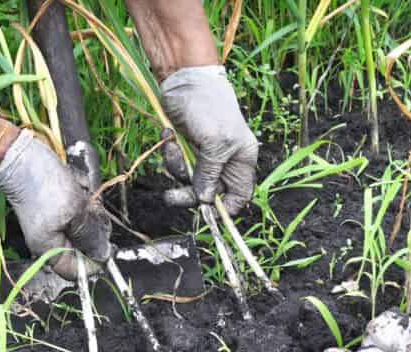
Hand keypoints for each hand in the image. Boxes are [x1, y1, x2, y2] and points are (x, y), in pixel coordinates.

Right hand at [0, 131, 110, 278]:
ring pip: (84, 228)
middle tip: (92, 211)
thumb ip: (90, 236)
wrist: (22, 157)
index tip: (109, 246)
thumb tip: (104, 255)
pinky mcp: (57, 208)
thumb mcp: (74, 212)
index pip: (76, 271)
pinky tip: (78, 187)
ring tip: (83, 195)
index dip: (95, 263)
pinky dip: (83, 200)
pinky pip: (78, 211)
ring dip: (89, 212)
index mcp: (49, 250)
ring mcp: (54, 224)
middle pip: (83, 248)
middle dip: (93, 230)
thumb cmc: (45, 186)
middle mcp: (51, 241)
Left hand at [159, 65, 257, 214]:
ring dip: (176, 167)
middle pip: (209, 193)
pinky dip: (170, 153)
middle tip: (172, 196)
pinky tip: (169, 136)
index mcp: (242, 160)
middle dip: (189, 193)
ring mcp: (204, 155)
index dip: (226, 207)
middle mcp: (225, 161)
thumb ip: (210, 174)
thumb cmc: (209, 107)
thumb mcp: (215, 143)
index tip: (207, 213)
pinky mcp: (187, 148)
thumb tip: (205, 200)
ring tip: (171, 146)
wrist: (185, 79)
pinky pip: (177, 164)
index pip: (239, 195)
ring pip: (189, 180)